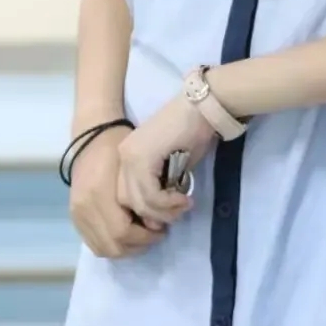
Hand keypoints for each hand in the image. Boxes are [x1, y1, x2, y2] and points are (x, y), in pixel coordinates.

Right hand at [68, 125, 164, 258]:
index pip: (123, 232)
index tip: (162, 229)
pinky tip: (126, 235)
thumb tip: (154, 222)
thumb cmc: (116, 145)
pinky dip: (111, 245)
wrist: (90, 136)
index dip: (145, 237)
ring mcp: (77, 214)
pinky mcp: (74, 216)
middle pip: (113, 246)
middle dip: (138, 246)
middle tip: (155, 234)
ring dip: (125, 249)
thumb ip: (141, 197)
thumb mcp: (133, 166)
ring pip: (103, 249)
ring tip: (141, 236)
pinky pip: (93, 243)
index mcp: (98, 193)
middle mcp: (84, 208)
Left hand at [116, 93, 217, 229]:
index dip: (147, 212)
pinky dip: (168, 203)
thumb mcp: (172, 168)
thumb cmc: (191, 132)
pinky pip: (150, 194)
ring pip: (139, 202)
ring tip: (184, 205)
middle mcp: (123, 156)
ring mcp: (130, 155)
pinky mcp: (142, 158)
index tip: (170, 215)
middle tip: (177, 214)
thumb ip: (161, 189)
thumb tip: (156, 218)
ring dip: (163, 212)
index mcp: (128, 156)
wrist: (201, 107)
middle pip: (127, 202)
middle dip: (153, 215)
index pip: (126, 197)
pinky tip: (184, 199)